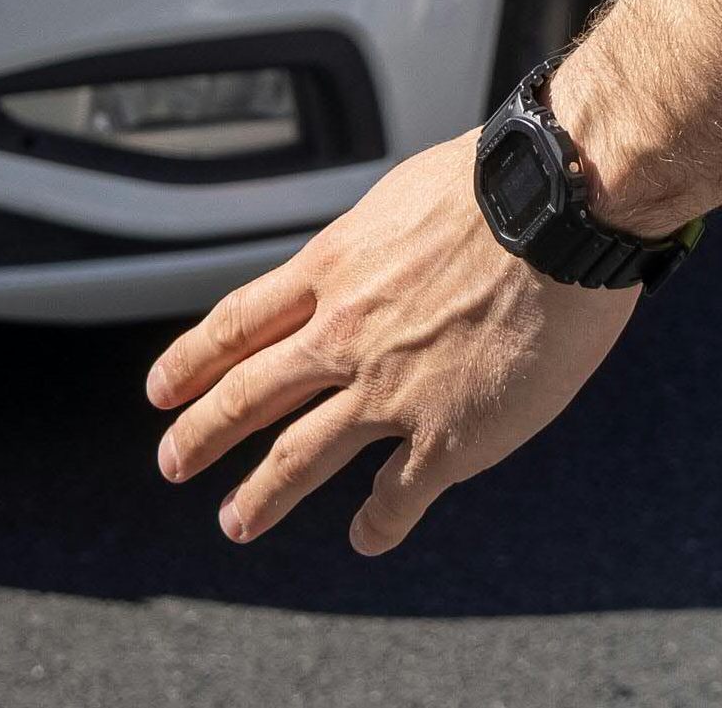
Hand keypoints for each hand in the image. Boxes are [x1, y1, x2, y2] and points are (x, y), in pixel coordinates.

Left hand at [147, 134, 638, 552]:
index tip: (161, 388)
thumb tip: (370, 258)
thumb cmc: (499, 184)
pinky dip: (376, 525)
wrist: (560, 207)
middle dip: (202, 431)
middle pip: (250, 393)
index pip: (240, 321)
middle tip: (173, 459)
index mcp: (336, 266)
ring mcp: (391, 389)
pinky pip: (397, 497)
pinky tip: (366, 537)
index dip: (192, 359)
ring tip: (237, 522)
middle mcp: (347, 331)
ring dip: (261, 495)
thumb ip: (375, 244)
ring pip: (301, 457)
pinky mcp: (447, 436)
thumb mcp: (404, 196)